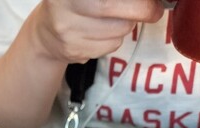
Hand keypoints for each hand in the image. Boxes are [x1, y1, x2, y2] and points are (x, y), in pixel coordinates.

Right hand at [33, 0, 164, 63]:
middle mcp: (63, 4)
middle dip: (141, 10)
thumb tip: (149, 2)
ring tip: (116, 19)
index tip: (153, 2)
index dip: (135, 1)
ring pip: (116, 30)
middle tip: (153, 11)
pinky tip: (103, 33)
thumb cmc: (76, 4)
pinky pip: (109, 46)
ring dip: (126, 25)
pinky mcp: (73, 50)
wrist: (46, 32)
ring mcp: (66, 29)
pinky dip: (114, 40)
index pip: (107, 0)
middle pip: (111, 8)